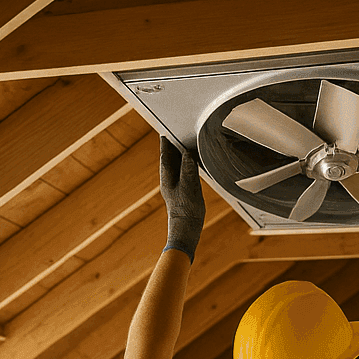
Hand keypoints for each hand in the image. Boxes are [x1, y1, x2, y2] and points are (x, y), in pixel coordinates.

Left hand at [160, 136, 205, 260]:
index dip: (166, 141)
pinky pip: (185, 171)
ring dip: (181, 153)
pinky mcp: (184, 189)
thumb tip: (187, 152)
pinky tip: (193, 160)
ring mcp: (176, 184)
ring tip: (186, 142)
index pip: (165, 154)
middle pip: (170, 157)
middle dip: (174, 145)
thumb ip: (188, 168)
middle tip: (178, 131)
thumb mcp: (189, 187)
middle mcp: (170, 179)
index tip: (167, 129)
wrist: (187, 229)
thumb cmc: (186, 210)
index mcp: (167, 176)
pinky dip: (188, 162)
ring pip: (177, 164)